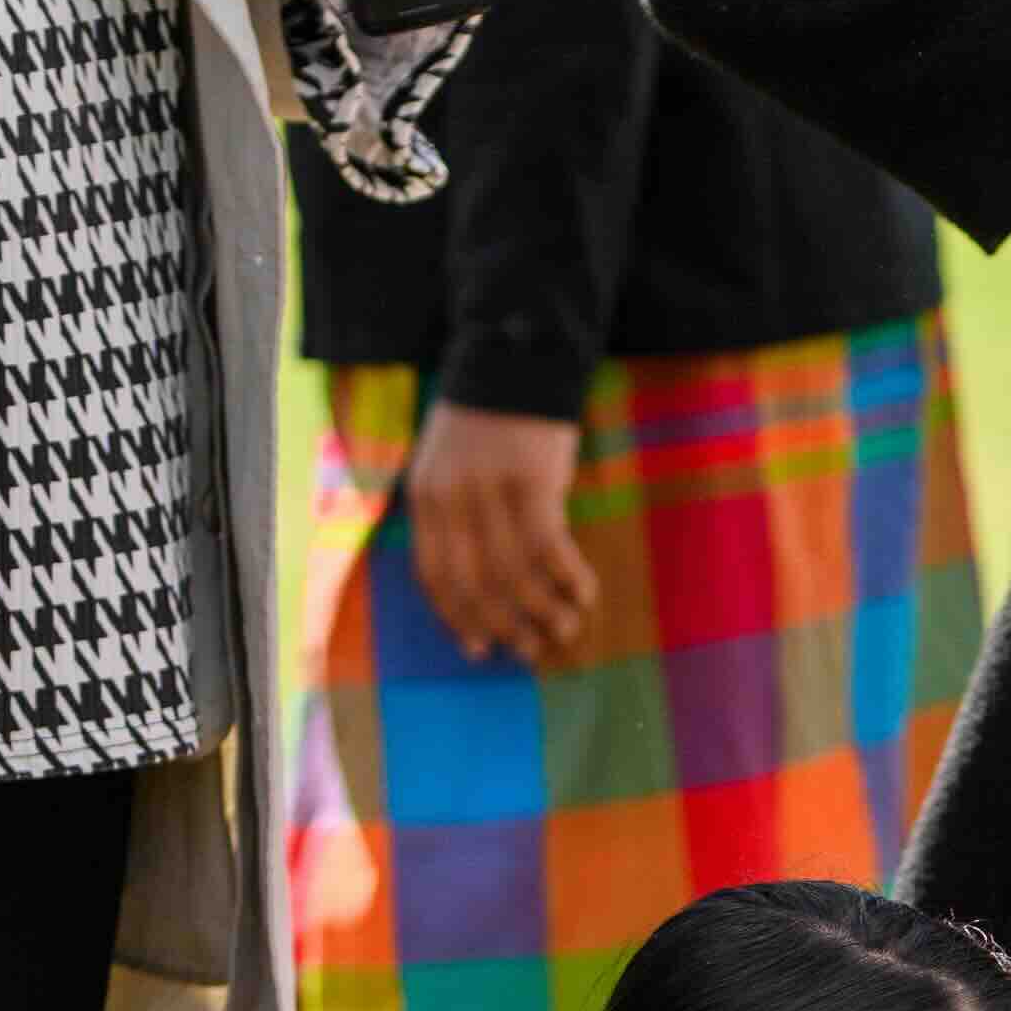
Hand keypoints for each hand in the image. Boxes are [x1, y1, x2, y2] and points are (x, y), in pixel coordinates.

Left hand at [408, 397, 594, 667]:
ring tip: (566, 631)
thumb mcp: (447, 466)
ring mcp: (492, 489)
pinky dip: (568, 577)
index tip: (480, 651)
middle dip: (506, 626)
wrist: (516, 358)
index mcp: (426, 496)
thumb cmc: (487, 419)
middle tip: (532, 652)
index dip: (458, 619)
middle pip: (476, 582)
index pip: (435, 575)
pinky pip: (550, 546)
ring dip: (544, 610)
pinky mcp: (534, 480)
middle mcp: (452, 497)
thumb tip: (481, 585)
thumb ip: (453, 516)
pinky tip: (584, 592)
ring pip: (515, 571)